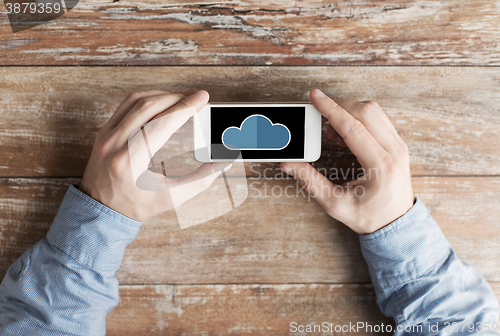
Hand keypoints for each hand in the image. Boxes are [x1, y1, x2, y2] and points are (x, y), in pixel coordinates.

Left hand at [79, 90, 227, 220]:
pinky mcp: (104, 131)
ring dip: (161, 96)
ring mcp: (105, 135)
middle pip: (148, 106)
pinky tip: (161, 103)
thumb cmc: (134, 206)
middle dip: (176, 99)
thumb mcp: (170, 198)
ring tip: (180, 101)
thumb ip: (199, 180)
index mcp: (129, 161)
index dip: (184, 108)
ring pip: (135, 100)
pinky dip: (147, 99)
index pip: (161, 123)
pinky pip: (125, 105)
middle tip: (196, 101)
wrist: (99, 211)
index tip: (202, 98)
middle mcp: (114, 144)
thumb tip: (222, 162)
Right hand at [280, 89, 413, 233]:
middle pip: (366, 111)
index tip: (315, 97)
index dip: (331, 110)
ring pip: (374, 111)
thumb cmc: (370, 217)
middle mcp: (394, 151)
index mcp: (381, 166)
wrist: (397, 224)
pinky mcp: (398, 144)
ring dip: (349, 113)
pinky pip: (378, 118)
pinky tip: (347, 135)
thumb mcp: (336, 204)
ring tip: (334, 134)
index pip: (353, 127)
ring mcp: (399, 146)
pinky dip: (359, 119)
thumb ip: (310, 182)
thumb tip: (289, 164)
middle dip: (339, 109)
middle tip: (322, 125)